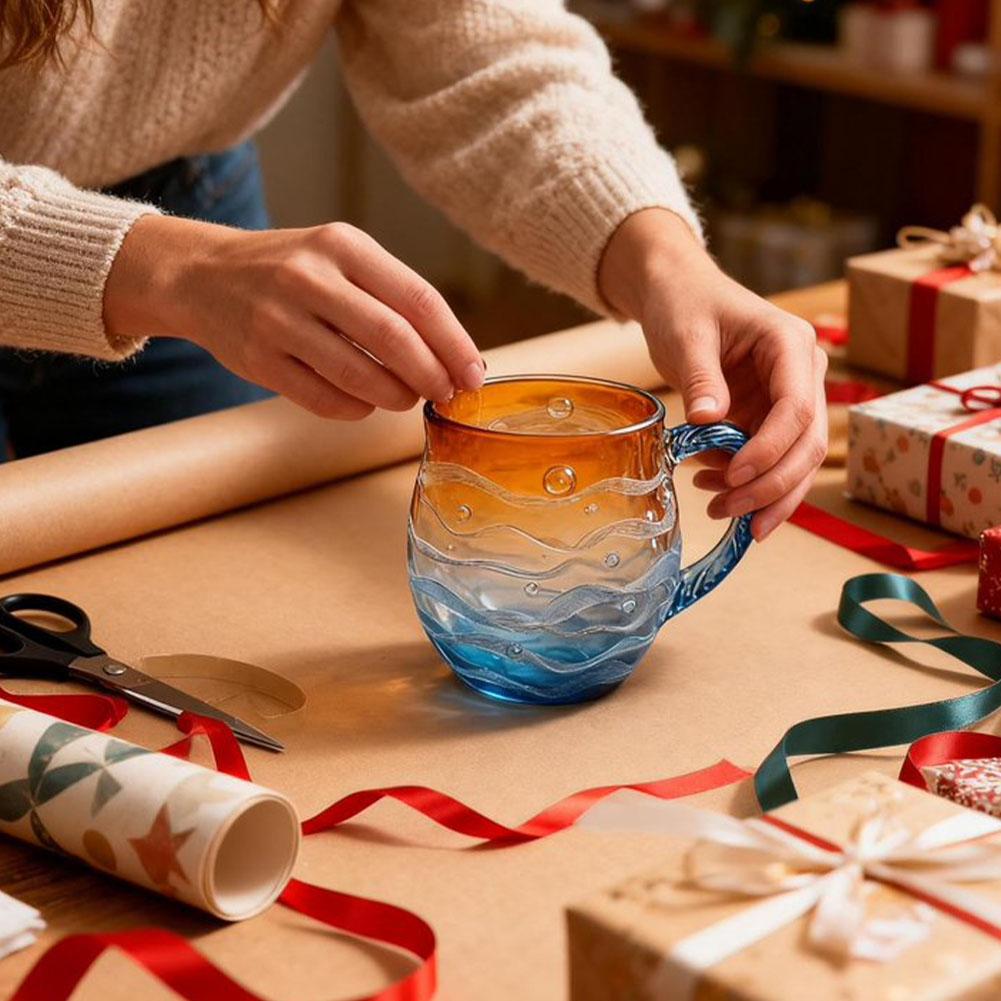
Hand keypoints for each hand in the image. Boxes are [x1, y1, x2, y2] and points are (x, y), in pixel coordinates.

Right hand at [105, 216, 484, 418]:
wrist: (201, 276)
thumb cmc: (290, 271)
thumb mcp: (339, 257)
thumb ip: (391, 295)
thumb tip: (452, 354)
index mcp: (343, 245)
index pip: (418, 300)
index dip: (454, 344)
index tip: (473, 374)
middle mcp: (309, 277)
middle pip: (393, 339)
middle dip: (431, 376)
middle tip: (446, 394)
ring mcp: (278, 320)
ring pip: (359, 376)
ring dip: (396, 397)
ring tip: (406, 398)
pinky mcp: (258, 359)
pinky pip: (324, 399)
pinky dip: (356, 409)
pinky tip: (364, 404)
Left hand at [599, 209, 826, 540]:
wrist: (677, 293)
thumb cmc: (684, 303)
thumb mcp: (686, 336)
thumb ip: (700, 377)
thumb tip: (707, 422)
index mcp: (790, 345)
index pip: (797, 408)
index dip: (769, 450)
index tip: (733, 476)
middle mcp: (802, 374)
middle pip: (807, 443)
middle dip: (772, 485)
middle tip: (728, 510)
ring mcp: (788, 398)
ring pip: (796, 460)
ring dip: (764, 495)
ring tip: (718, 511)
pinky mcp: (767, 416)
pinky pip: (770, 459)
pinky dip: (747, 483)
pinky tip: (713, 492)